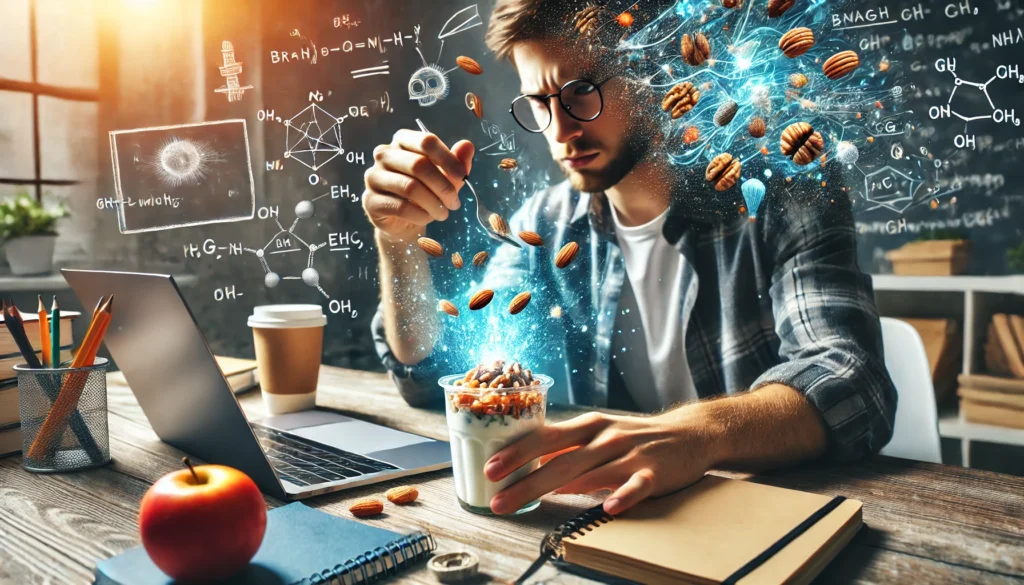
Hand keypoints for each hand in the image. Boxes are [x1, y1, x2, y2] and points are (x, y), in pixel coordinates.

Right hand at [363, 129, 473, 241]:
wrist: (403, 221)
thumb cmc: (426, 192)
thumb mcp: (446, 177)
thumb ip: (457, 161)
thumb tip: (467, 146)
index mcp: (402, 141)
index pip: (426, 141)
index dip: (448, 158)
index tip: (463, 176)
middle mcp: (384, 154)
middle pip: (418, 164)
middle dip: (443, 186)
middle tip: (455, 202)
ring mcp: (373, 177)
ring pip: (410, 187)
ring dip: (433, 203)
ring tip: (444, 214)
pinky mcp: (370, 200)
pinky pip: (400, 207)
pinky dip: (419, 215)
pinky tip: (427, 218)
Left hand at [484, 409, 718, 515]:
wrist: (690, 432)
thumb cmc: (635, 436)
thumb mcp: (599, 433)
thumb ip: (568, 449)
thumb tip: (530, 464)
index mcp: (589, 426)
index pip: (545, 437)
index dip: (517, 452)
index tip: (490, 468)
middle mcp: (605, 437)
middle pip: (560, 460)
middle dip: (525, 479)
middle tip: (498, 497)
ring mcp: (630, 454)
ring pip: (590, 473)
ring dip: (558, 489)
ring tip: (532, 504)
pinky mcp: (654, 472)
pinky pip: (636, 485)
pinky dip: (623, 495)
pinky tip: (608, 507)